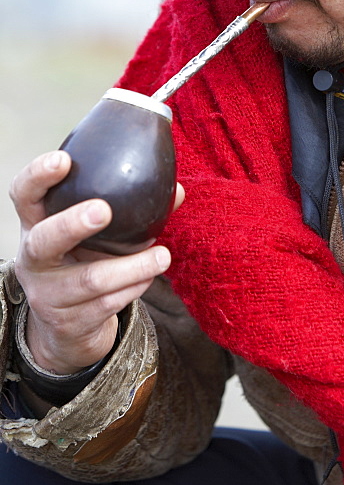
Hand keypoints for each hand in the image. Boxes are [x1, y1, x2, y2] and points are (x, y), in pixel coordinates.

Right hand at [10, 150, 183, 374]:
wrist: (66, 325)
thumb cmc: (82, 258)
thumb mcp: (93, 233)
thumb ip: (128, 208)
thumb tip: (178, 191)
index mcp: (36, 224)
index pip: (24, 194)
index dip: (38, 176)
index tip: (63, 159)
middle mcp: (34, 258)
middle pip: (44, 240)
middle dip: (72, 224)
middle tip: (104, 210)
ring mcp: (48, 294)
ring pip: (88, 280)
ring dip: (130, 267)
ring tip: (163, 255)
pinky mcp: (69, 322)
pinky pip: (106, 304)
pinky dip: (134, 287)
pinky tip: (151, 275)